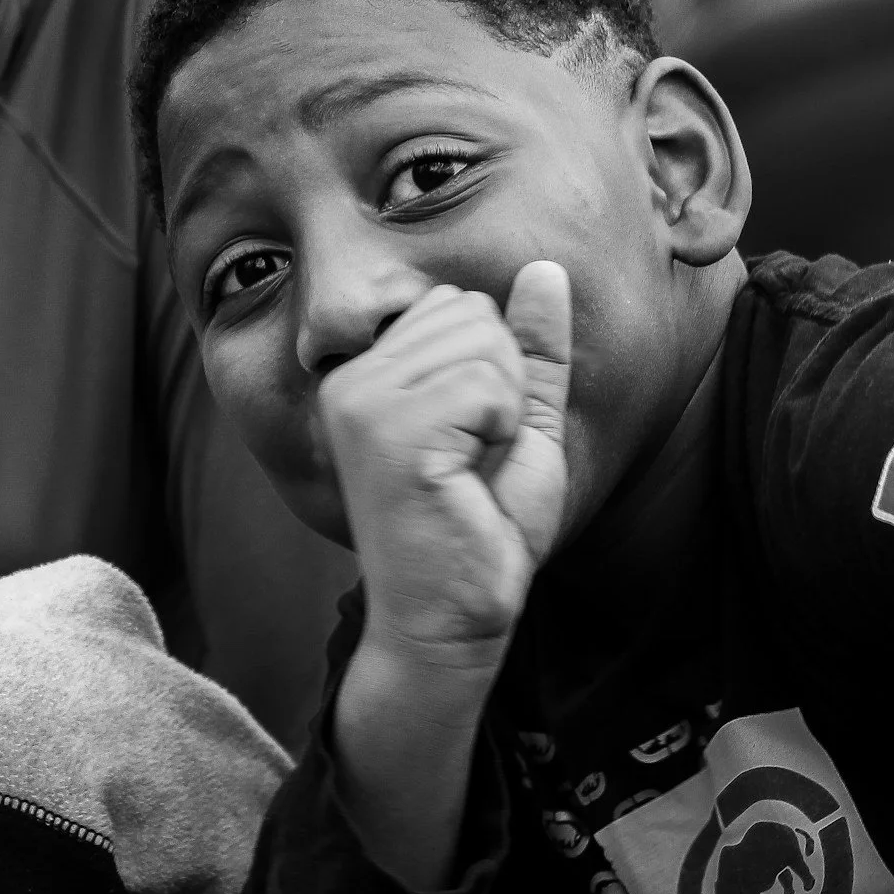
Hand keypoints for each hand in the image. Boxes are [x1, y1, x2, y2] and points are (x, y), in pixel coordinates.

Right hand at [321, 261, 572, 671]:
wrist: (451, 623)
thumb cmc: (481, 532)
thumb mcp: (519, 422)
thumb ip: (530, 349)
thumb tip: (544, 270)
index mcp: (366, 374)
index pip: (457, 304)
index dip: (494, 368)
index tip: (470, 441)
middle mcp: (349, 379)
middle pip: (472, 312)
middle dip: (501, 383)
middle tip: (474, 460)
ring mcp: (361, 402)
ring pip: (482, 341)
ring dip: (503, 410)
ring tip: (470, 470)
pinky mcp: (387, 431)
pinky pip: (486, 382)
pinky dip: (501, 430)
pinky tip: (469, 479)